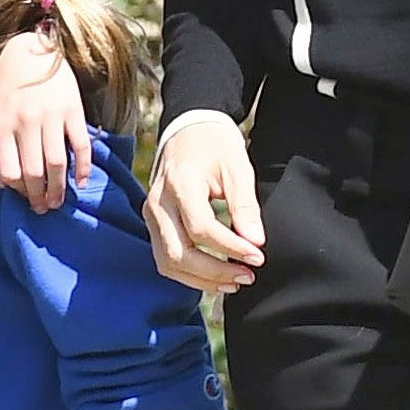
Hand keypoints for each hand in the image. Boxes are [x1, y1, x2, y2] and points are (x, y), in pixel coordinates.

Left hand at [0, 30, 94, 214]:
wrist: (33, 49)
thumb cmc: (9, 85)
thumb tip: (4, 183)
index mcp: (3, 125)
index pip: (9, 170)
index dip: (16, 190)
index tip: (22, 197)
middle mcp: (27, 123)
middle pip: (34, 172)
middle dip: (38, 196)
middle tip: (42, 209)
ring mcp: (51, 116)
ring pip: (56, 163)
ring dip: (58, 189)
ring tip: (57, 203)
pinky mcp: (73, 110)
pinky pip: (80, 146)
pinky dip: (82, 168)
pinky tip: (80, 182)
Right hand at [144, 111, 262, 291]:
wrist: (188, 128)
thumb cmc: (215, 144)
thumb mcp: (237, 166)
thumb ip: (245, 205)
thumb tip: (256, 242)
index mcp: (180, 184)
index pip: (201, 229)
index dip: (231, 248)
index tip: (258, 256)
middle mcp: (158, 203)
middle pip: (179, 253)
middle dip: (215, 272)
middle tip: (248, 276)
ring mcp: (151, 214)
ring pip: (168, 262)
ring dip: (201, 279)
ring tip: (234, 281)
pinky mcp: (153, 223)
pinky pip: (165, 258)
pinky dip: (189, 274)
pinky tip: (214, 276)